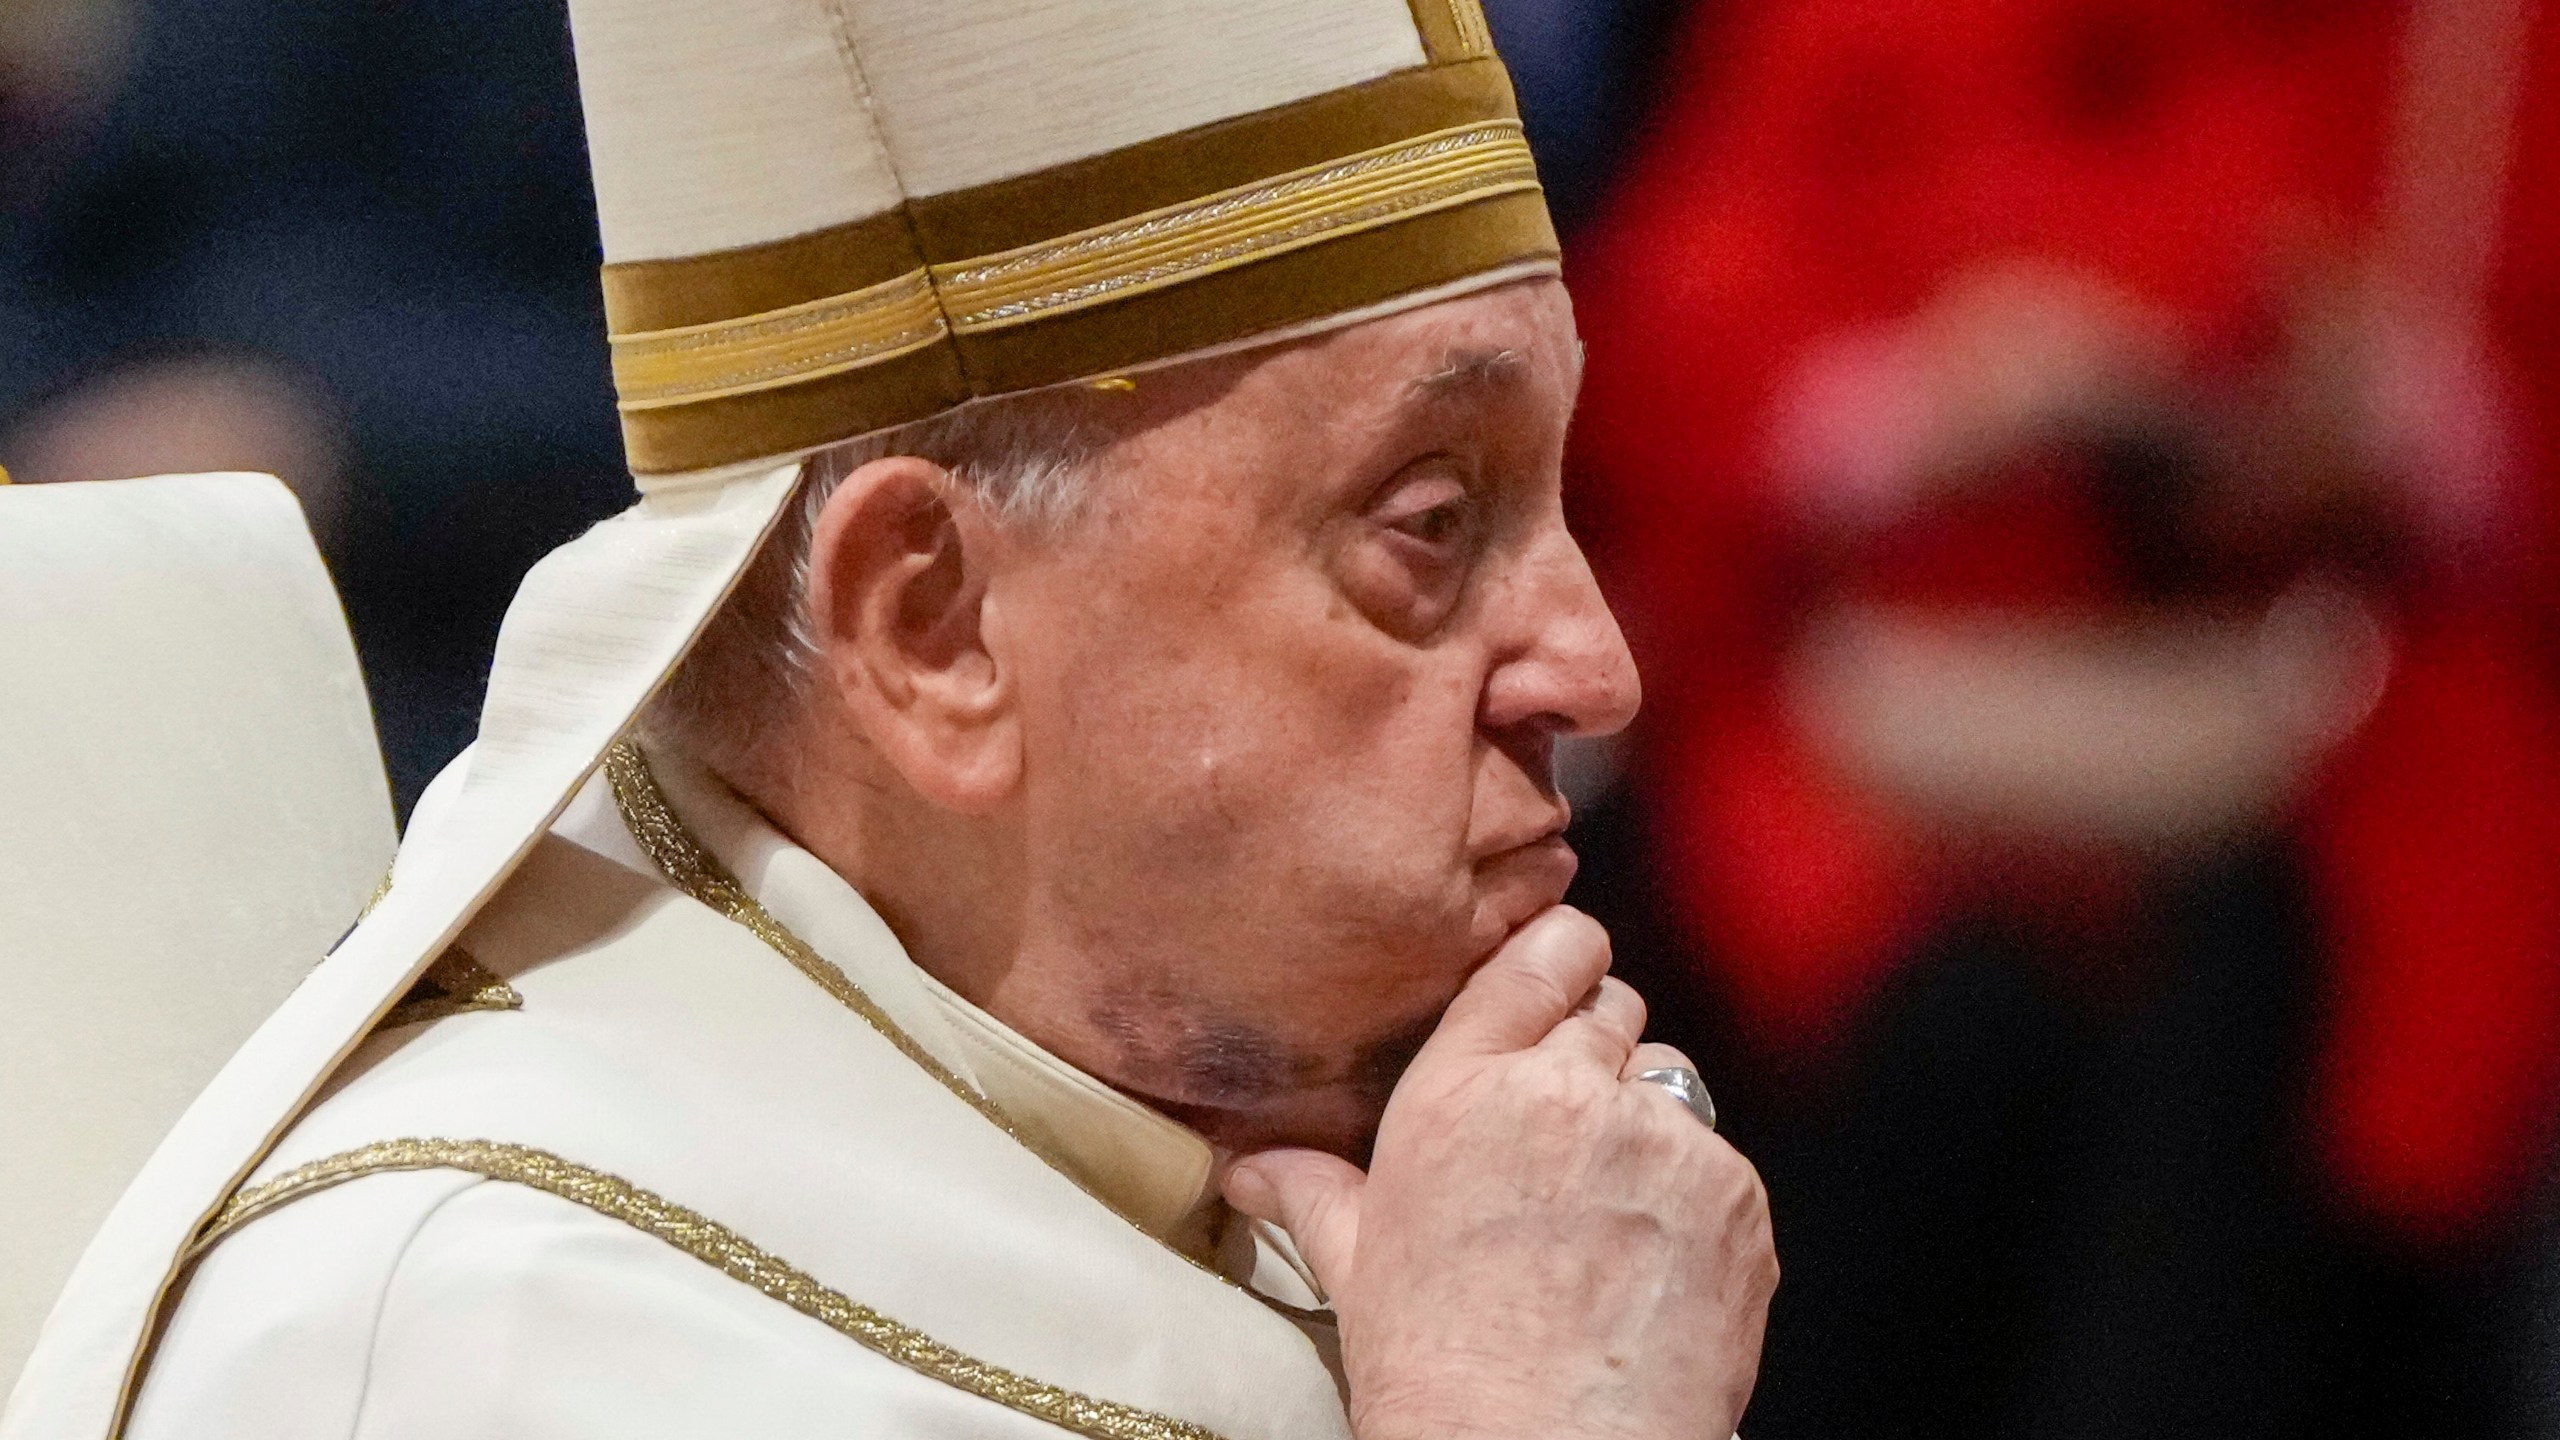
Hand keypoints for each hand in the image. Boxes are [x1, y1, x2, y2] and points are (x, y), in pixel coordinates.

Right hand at [1223, 907, 1775, 1439]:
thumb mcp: (1360, 1270)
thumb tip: (1252, 1168)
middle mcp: (1564, 1094)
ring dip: (1650, 1128)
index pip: (1535, 962)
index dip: (1562, 958)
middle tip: (1575, 1135)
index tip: (1569, 970)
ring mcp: (1660, 1140)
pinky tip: (1654, 1266)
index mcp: (1461, 1092)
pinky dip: (1699, 1203)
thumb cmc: (1443, 1373)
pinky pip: (1722, 1164)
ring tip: (1613, 1220)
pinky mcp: (1732, 1195)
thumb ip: (1315, 1193)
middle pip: (1612, 1012)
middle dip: (1598, 1056)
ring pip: (1673, 1086)